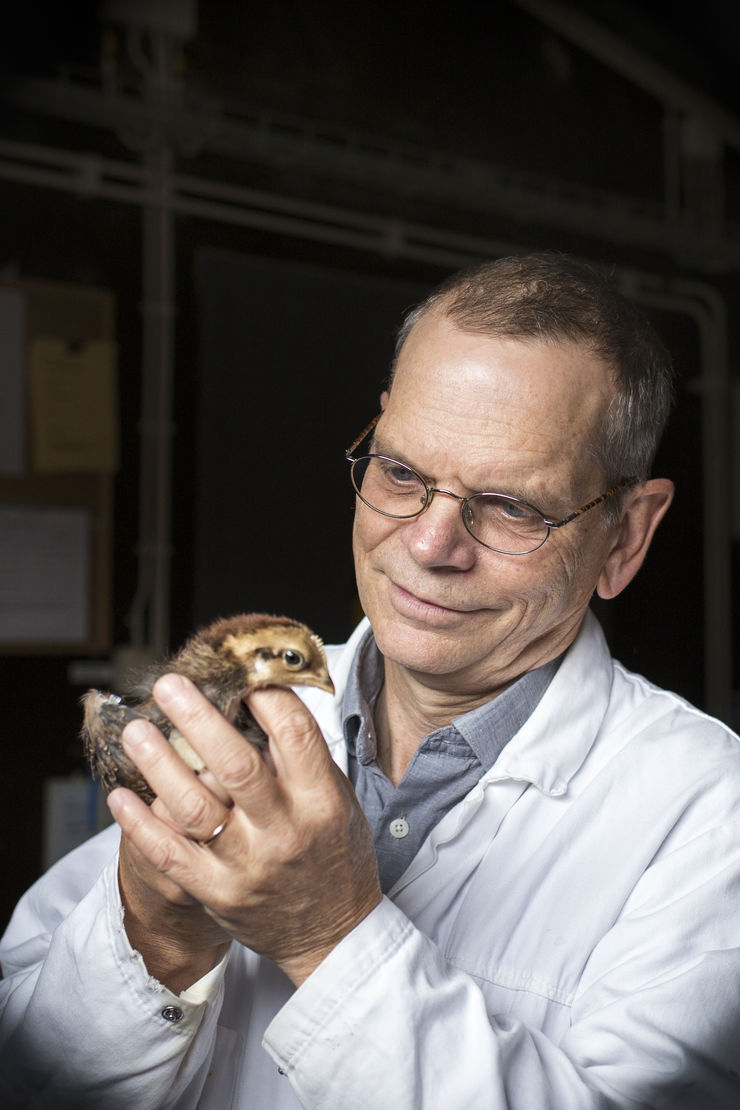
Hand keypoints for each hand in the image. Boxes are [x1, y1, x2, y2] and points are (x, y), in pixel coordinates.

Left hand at [108, 674, 380, 986]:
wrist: (334, 933)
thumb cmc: (335, 855)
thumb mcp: (337, 800)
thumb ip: (302, 758)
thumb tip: (259, 700)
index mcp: (321, 801)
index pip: (294, 734)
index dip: (265, 696)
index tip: (238, 672)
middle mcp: (285, 831)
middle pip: (236, 764)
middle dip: (198, 719)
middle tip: (169, 685)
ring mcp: (248, 865)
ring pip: (195, 807)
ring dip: (159, 765)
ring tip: (136, 731)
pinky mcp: (218, 893)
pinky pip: (171, 855)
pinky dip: (141, 825)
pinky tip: (120, 796)